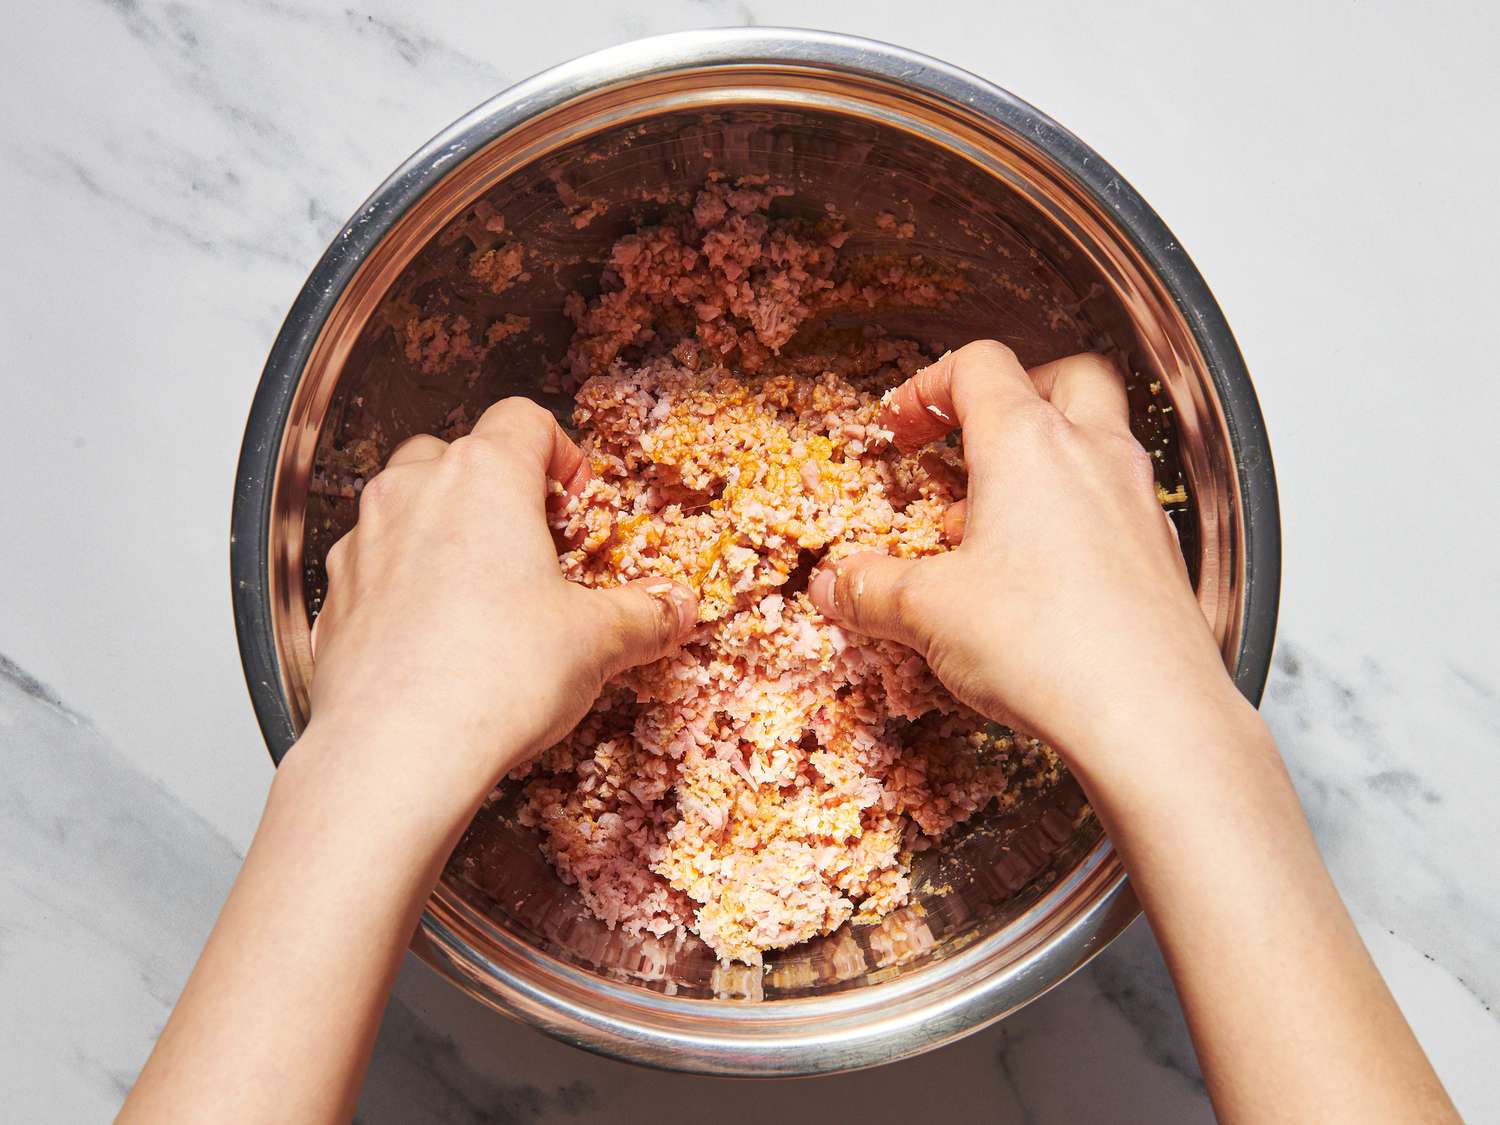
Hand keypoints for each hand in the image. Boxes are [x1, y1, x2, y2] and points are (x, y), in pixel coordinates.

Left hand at [302, 397, 697, 813]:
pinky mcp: (334, 596)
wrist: (394, 753)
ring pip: (408, 506)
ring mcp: (364, 541)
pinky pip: (376, 566)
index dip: (562, 455)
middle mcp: (415, 491)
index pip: (525, 420)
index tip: (579, 506)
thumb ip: (643, 614)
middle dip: (499, 493)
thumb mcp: (596, 643)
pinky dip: (405, 583)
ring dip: (446, 533)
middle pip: (460, 454)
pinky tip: (438, 638)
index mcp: (484, 476)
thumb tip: (673, 608)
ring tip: (486, 596)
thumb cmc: (494, 678)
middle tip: (536, 550)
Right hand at [808, 340, 1243, 772]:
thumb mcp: (929, 613)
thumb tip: (837, 584)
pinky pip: (1117, 504)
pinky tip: (1040, 575)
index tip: (902, 429)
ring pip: (1098, 441)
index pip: (979, 366)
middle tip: (971, 442)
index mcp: (1027, 443)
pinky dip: (1076, 515)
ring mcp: (1137, 502)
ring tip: (991, 523)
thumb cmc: (1048, 644)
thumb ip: (873, 589)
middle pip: (1062, 377)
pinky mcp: (1161, 554)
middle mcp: (1092, 455)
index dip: (929, 388)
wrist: (1150, 716)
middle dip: (1013, 397)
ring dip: (1044, 463)